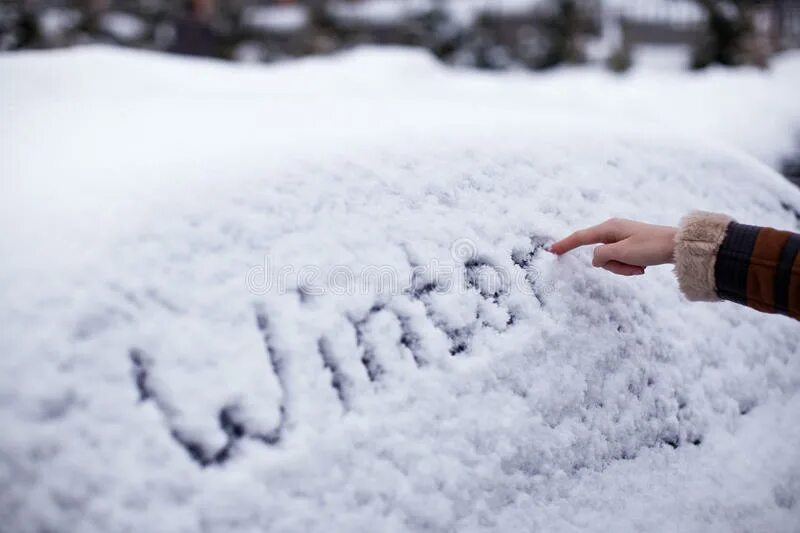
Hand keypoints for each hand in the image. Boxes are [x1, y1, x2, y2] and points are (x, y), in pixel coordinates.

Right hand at [549, 218, 676, 275]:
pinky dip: (629, 267)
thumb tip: (594, 259)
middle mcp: (613, 230)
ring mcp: (622, 238)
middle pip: (599, 254)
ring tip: (639, 267)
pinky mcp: (630, 245)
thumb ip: (601, 256)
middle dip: (612, 266)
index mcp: (609, 228)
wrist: (678, 246)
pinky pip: (620, 260)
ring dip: (622, 268)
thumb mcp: (622, 253)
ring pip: (610, 260)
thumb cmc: (651, 247)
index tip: (551, 250)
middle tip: (632, 268)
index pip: (581, 237)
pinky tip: (643, 266)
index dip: (565, 244)